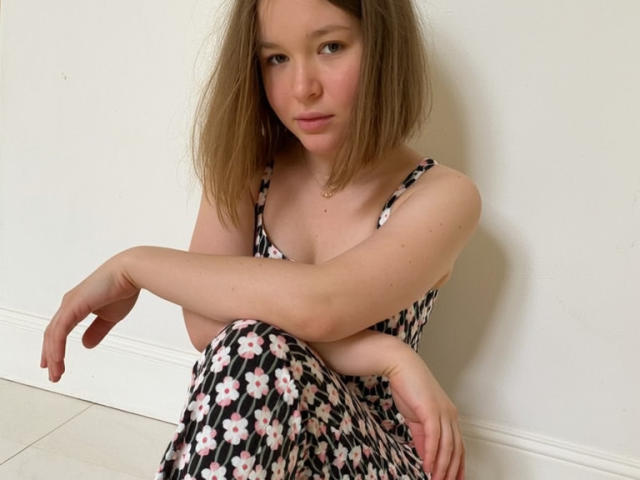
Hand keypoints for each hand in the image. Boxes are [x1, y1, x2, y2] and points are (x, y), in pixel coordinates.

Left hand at [40, 250, 140, 382]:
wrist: (130, 272)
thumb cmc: (123, 289)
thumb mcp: (109, 317)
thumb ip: (96, 331)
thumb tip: (85, 345)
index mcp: (76, 306)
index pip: (59, 330)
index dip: (54, 348)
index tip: (54, 363)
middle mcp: (68, 304)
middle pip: (52, 335)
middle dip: (51, 356)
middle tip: (53, 374)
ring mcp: (69, 305)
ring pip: (53, 335)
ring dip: (53, 356)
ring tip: (57, 373)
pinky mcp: (73, 306)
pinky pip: (60, 331)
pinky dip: (57, 347)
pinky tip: (58, 360)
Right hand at [386, 350, 464, 479]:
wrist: (400, 365)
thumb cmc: (408, 387)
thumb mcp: (417, 418)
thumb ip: (423, 438)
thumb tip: (427, 457)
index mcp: (449, 415)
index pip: (459, 446)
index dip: (458, 466)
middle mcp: (450, 415)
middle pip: (456, 450)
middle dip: (452, 471)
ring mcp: (443, 412)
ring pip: (448, 447)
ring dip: (442, 468)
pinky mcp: (431, 410)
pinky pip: (435, 438)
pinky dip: (432, 455)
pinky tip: (428, 466)